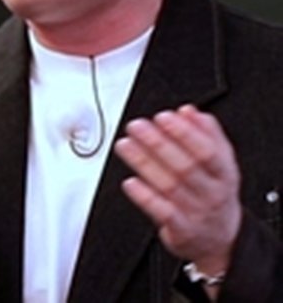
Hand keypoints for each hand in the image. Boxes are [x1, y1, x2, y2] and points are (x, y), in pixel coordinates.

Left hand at [114, 105, 240, 279]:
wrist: (220, 239)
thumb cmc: (213, 193)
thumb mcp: (220, 163)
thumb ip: (207, 134)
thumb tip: (187, 111)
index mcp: (224, 172)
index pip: (208, 150)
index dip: (185, 133)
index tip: (163, 117)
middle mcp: (212, 192)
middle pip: (186, 166)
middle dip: (158, 143)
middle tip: (136, 126)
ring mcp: (197, 211)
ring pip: (169, 185)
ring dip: (144, 162)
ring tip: (125, 145)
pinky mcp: (181, 229)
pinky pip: (161, 212)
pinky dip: (145, 196)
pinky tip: (130, 182)